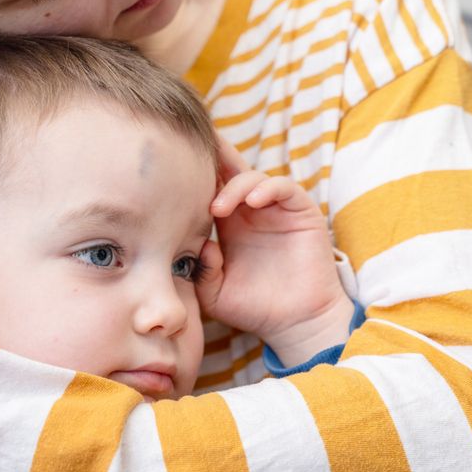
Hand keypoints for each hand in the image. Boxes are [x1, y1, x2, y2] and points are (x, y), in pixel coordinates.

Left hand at [196, 167, 353, 367]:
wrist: (296, 323)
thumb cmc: (255, 309)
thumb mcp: (215, 295)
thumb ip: (201, 272)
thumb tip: (200, 244)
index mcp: (228, 225)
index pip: (210, 189)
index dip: (194, 176)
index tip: (171, 166)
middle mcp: (251, 212)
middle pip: (230, 171)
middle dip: (214, 157)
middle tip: (192, 148)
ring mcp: (276, 210)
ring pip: (253, 177)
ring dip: (234, 186)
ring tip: (218, 208)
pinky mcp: (301, 212)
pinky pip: (284, 187)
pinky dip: (267, 188)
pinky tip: (253, 201)